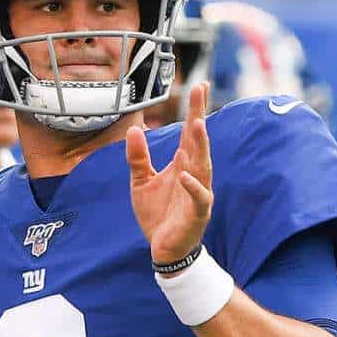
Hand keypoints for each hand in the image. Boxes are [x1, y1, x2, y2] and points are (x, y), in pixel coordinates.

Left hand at [126, 82, 212, 268]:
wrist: (163, 250)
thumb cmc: (157, 215)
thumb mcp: (141, 182)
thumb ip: (138, 157)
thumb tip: (134, 129)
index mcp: (182, 165)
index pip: (189, 133)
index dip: (195, 110)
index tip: (199, 86)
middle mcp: (194, 175)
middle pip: (199, 142)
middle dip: (200, 117)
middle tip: (200, 92)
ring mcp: (198, 194)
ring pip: (202, 165)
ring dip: (200, 145)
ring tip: (197, 124)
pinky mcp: (197, 214)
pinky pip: (198, 198)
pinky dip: (193, 186)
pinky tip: (185, 174)